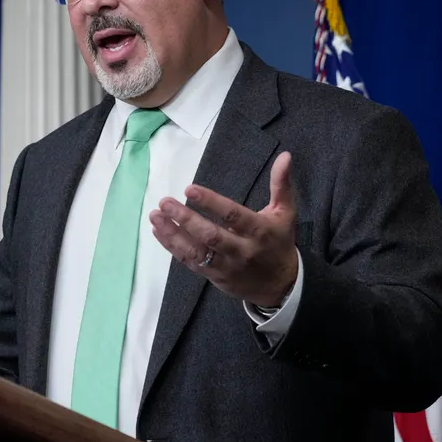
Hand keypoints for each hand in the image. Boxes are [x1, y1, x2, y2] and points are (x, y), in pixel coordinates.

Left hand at [148, 152, 298, 307]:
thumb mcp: (286, 213)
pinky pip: (190, 262)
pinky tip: (158, 231)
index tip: (189, 189)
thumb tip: (285, 156)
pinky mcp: (214, 277)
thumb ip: (281, 184)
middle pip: (211, 236)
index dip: (211, 203)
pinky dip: (172, 247)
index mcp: (260, 231)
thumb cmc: (279, 242)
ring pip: (196, 251)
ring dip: (173, 234)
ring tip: (155, 216)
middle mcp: (242, 250)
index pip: (233, 216)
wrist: (281, 286)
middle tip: (164, 203)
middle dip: (186, 219)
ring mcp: (227, 266)